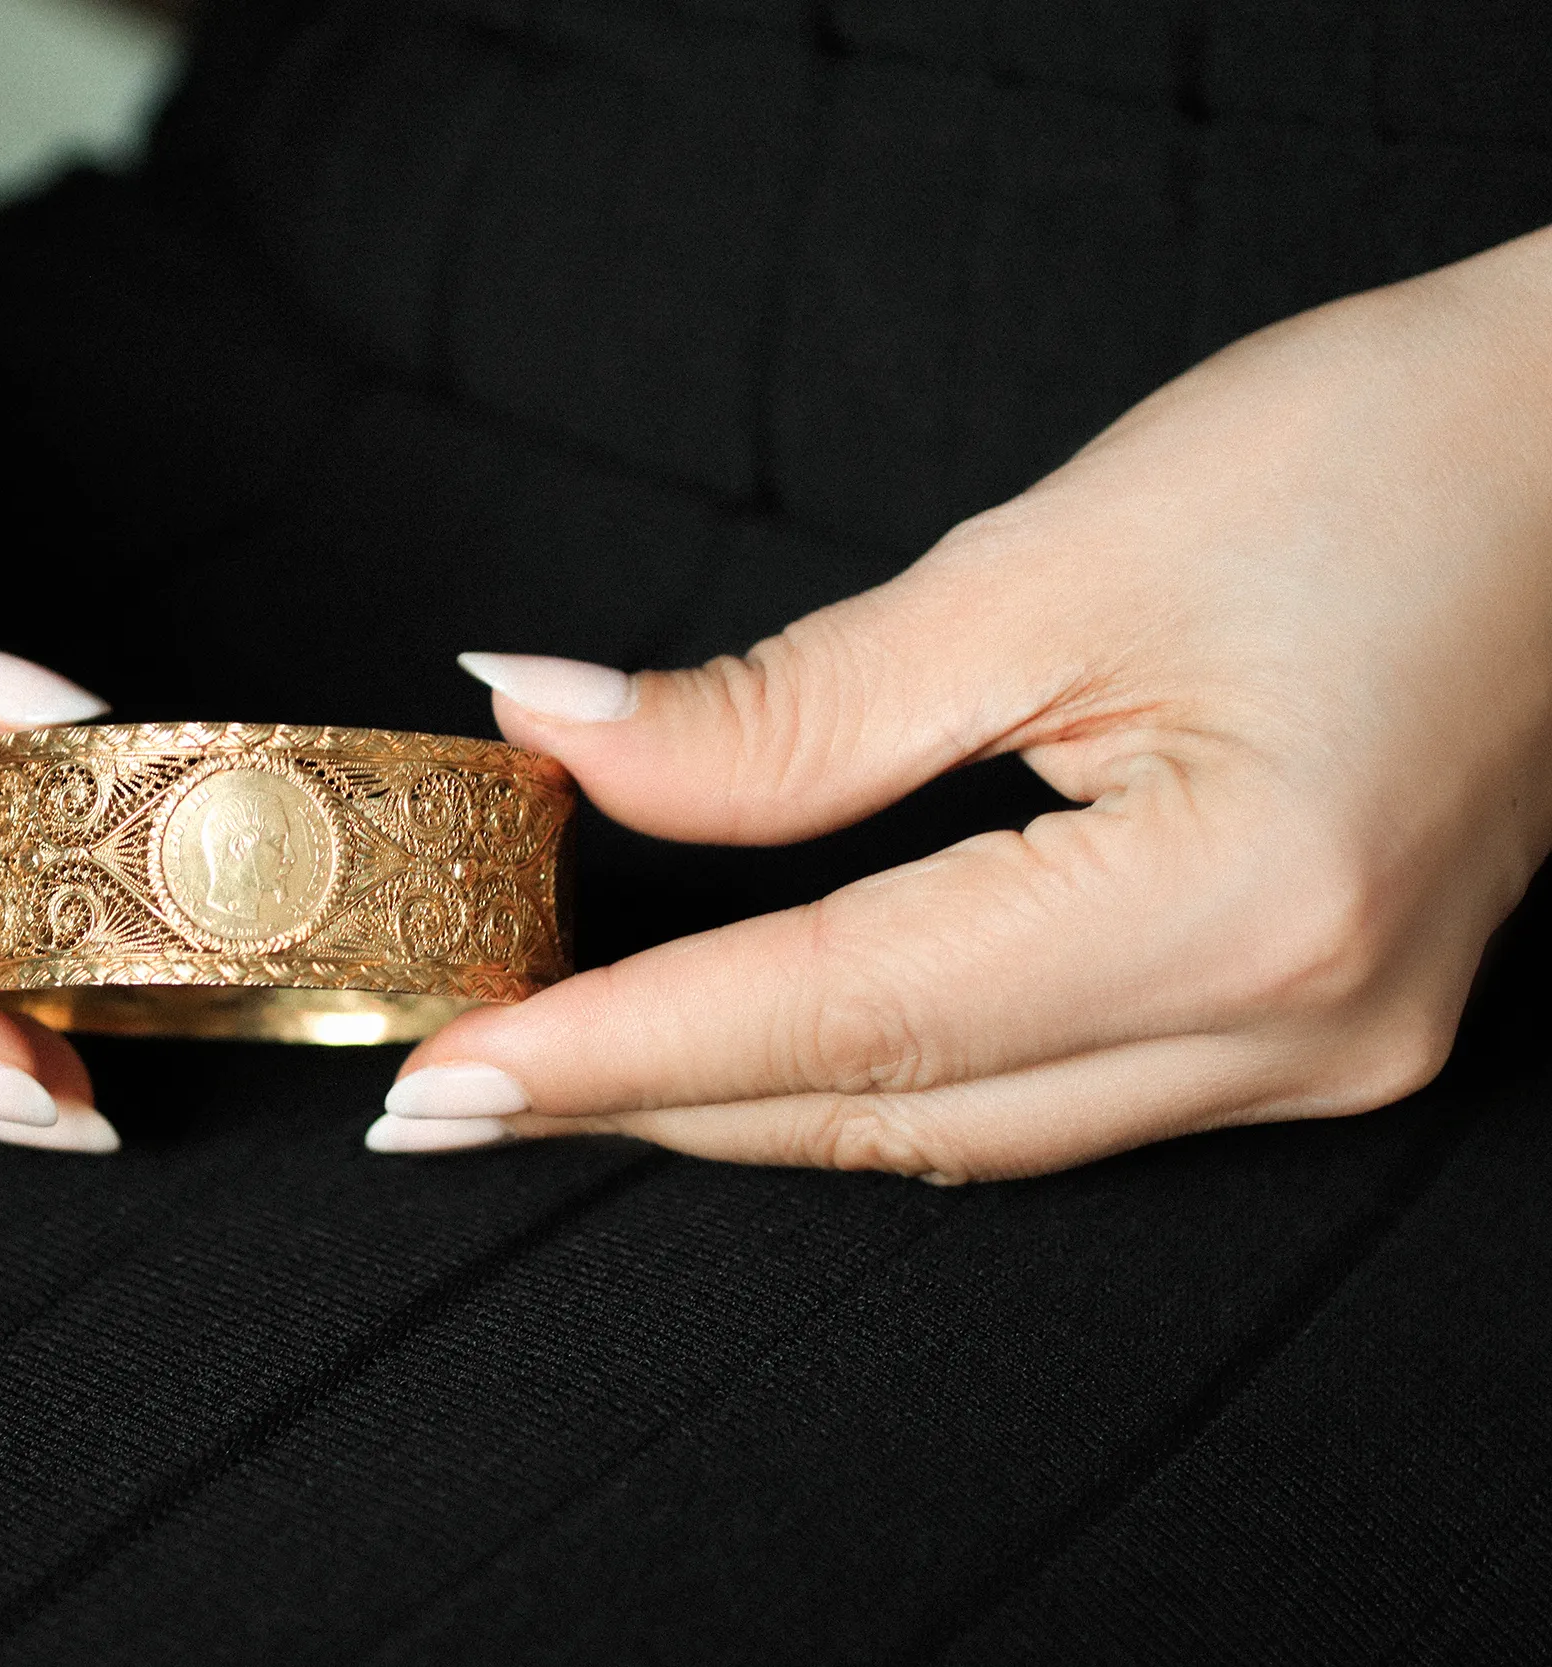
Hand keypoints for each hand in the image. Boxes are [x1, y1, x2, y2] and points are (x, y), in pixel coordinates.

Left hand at [373, 223, 1551, 1179]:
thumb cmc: (1380, 457)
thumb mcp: (1051, 561)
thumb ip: (788, 704)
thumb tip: (555, 734)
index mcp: (1238, 906)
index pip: (845, 1014)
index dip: (622, 1052)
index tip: (443, 1083)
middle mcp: (1294, 1030)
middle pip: (892, 1108)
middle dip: (653, 1104)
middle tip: (452, 1090)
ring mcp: (1324, 1055)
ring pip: (963, 1128)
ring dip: (751, 1099)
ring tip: (566, 1069)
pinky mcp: (1318, 1031)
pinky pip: (1048, 1098)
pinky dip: (882, 1072)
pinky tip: (757, 1043)